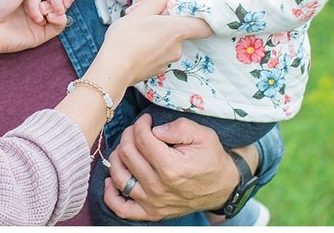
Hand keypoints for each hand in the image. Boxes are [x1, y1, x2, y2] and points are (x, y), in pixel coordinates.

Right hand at [91, 0, 211, 89]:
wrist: (113, 70)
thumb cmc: (126, 39)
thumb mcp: (139, 12)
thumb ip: (157, 0)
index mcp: (177, 30)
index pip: (204, 26)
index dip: (199, 17)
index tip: (185, 10)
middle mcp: (177, 48)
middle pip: (178, 29)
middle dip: (162, 18)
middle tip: (140, 11)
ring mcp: (168, 61)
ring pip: (166, 40)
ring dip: (153, 31)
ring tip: (131, 27)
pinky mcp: (158, 70)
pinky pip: (158, 52)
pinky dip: (149, 45)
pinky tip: (132, 42)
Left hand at [102, 114, 249, 220]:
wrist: (223, 186)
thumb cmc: (212, 159)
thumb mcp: (203, 135)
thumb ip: (178, 127)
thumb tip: (154, 130)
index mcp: (171, 167)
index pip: (141, 140)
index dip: (140, 124)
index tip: (146, 120)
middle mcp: (159, 187)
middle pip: (128, 154)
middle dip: (128, 136)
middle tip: (136, 130)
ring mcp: (153, 202)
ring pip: (119, 177)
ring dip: (117, 158)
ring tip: (126, 149)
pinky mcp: (151, 213)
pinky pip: (121, 208)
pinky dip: (111, 195)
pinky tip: (112, 180)